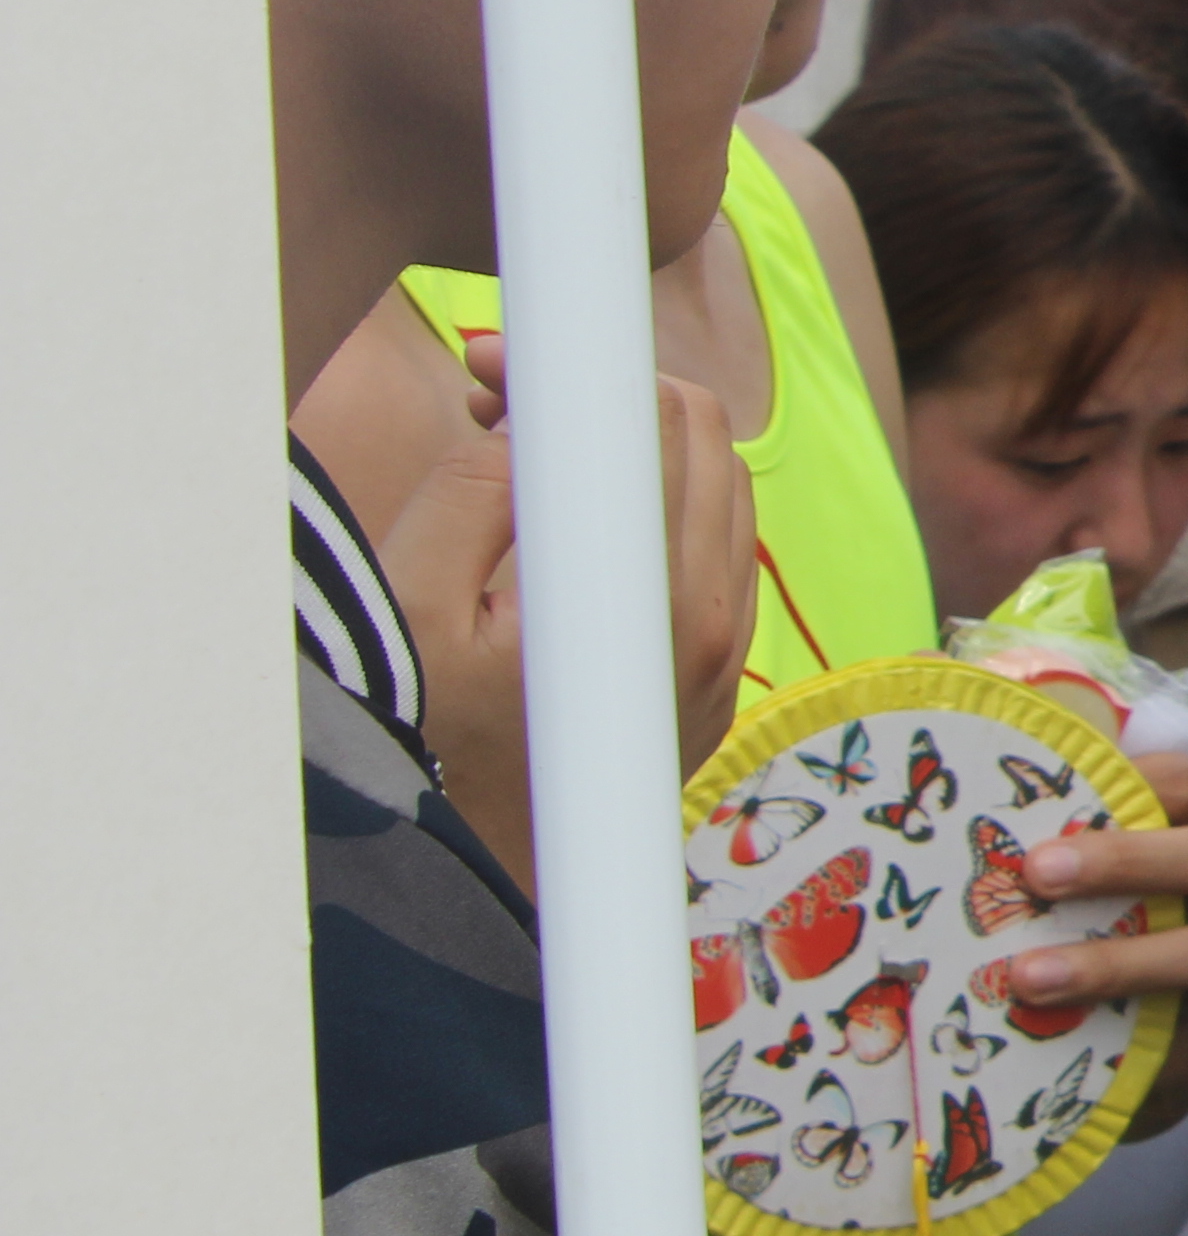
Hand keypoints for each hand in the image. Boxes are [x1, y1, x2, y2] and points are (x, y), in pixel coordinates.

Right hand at [384, 364, 761, 890]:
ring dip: (633, 450)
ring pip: (718, 492)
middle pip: (703, 441)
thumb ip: (478, 492)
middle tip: (495, 402)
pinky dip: (654, 508)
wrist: (480, 868)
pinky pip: (714, 553)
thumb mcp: (417, 606)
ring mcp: (722, 649)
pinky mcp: (715, 673)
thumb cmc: (431, 741)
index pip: (670, 420)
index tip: (491, 367)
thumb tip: (535, 421)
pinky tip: (565, 524)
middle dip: (607, 397)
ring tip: (518, 458)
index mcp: (649, 592)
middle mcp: (708, 617)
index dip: (583, 370)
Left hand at [1032, 746, 1187, 1131]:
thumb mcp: (1078, 875)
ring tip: (1029, 977)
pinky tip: (1068, 1036)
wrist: (1114, 1045)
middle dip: (1127, 861)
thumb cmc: (1088, 932)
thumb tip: (976, 780)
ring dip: (1116, 961)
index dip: (1137, 784)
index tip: (1057, 803)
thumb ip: (1055, 830)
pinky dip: (1133, 1034)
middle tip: (1037, 874)